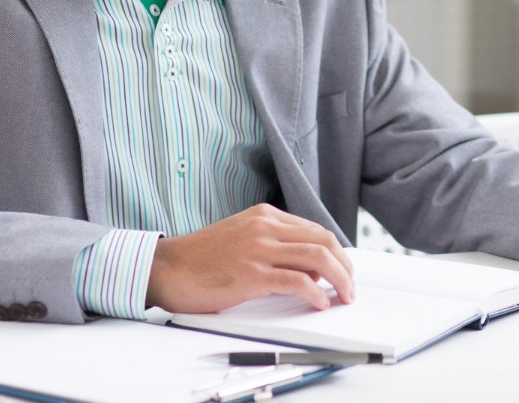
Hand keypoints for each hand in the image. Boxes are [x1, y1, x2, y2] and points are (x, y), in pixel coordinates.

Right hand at [145, 204, 354, 312]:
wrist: (167, 267)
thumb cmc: (200, 258)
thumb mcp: (241, 237)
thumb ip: (272, 244)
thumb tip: (307, 266)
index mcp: (265, 215)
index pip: (314, 229)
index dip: (336, 251)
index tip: (343, 270)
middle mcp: (266, 227)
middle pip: (324, 240)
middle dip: (345, 265)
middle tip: (351, 285)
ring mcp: (259, 248)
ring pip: (318, 257)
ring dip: (339, 279)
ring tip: (344, 296)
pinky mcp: (252, 273)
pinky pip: (298, 281)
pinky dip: (315, 293)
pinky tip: (318, 303)